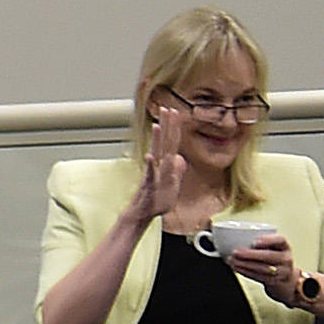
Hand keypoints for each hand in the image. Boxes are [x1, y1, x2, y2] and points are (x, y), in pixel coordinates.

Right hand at [122, 107, 192, 226]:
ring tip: (157, 126)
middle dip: (166, 125)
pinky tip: (151, 156)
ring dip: (157, 140)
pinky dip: (151, 165)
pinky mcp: (149, 185)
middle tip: (166, 109)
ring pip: (157, 154)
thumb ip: (177, 170)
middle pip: (164, 142)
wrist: (144, 214)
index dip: (174, 127)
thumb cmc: (156, 201)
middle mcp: (159, 166)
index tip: (175, 111)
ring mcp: (153, 174)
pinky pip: (150, 173)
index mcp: (165, 165)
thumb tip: (180, 158)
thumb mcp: (173, 185)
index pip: (171, 142)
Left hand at [227, 233, 300, 297]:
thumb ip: (258, 243)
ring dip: (245, 264)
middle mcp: (286, 258)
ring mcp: (282, 271)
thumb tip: (233, 238)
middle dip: (251, 254)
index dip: (268, 240)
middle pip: (270, 256)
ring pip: (263, 268)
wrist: (285, 277)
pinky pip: (259, 277)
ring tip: (232, 260)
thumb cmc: (273, 257)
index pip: (280, 240)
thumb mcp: (272, 247)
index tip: (254, 241)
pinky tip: (236, 267)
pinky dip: (246, 272)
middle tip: (235, 251)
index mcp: (284, 246)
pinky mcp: (274, 281)